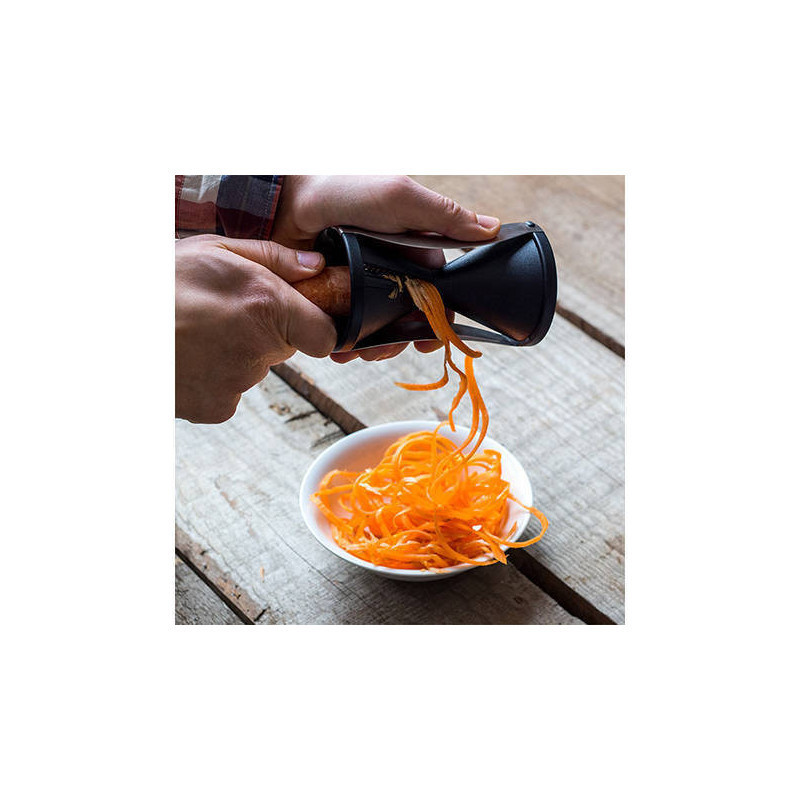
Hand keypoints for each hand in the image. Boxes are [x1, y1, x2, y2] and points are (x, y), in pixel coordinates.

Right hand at [175, 234, 336, 422]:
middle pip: (286, 348)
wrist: (113, 327)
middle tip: (227, 314)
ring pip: (255, 368)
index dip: (316, 325)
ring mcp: (238, 383)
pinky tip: (191, 357)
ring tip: (198, 333)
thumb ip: (275, 258)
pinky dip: (216, 378)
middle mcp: (260, 349)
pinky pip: (231, 392)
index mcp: (268, 306)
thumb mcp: (215, 249)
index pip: (325, 335)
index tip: (301, 318)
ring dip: (238, 353)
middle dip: (268, 331)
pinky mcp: (217, 407)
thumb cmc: (160, 282)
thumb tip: (316, 268)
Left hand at [271, 176, 499, 362]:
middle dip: (401, 338)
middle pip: (405, 317)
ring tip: (360, 353)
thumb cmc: (343, 190)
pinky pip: (342, 327)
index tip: (434, 338)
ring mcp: (356, 284)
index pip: (434, 290)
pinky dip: (343, 341)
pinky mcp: (329, 296)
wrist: (283, 200)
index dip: (438, 317)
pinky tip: (338, 349)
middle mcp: (386, 268)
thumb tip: (492, 228)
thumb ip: (444, 216)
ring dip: (373, 345)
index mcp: (409, 248)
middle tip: (390, 350)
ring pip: (375, 327)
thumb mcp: (400, 198)